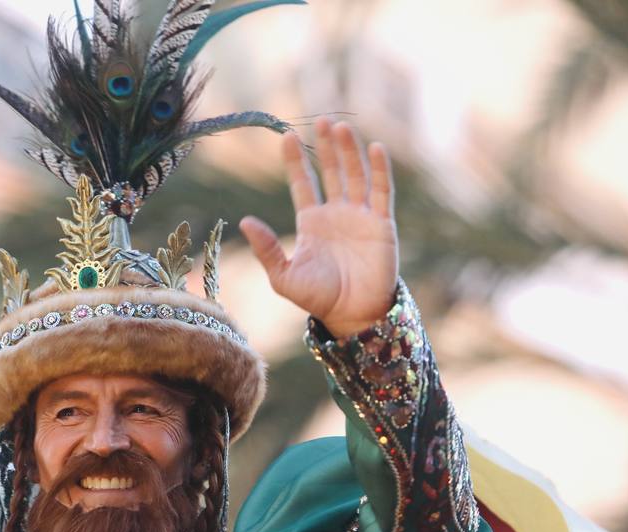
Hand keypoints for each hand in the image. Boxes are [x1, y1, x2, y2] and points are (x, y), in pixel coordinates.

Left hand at [239, 118, 399, 337]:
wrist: (352, 315)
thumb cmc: (317, 298)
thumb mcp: (283, 275)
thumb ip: (267, 248)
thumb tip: (245, 221)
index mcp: (312, 222)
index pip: (303, 183)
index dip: (295, 160)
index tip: (287, 135)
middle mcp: (336, 214)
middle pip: (331, 171)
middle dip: (326, 146)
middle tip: (322, 120)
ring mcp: (360, 216)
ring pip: (355, 175)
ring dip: (349, 151)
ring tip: (340, 127)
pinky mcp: (382, 224)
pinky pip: (381, 191)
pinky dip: (378, 170)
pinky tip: (374, 148)